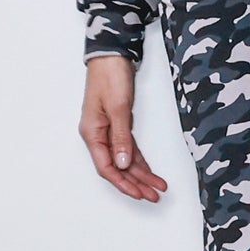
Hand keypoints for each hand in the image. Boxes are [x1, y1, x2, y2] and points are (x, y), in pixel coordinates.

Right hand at [78, 54, 168, 202]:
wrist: (111, 54)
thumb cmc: (110, 76)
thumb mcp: (117, 107)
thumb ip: (121, 137)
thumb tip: (122, 164)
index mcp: (92, 133)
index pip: (107, 167)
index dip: (124, 183)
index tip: (140, 193)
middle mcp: (98, 135)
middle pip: (117, 167)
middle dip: (136, 183)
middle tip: (154, 195)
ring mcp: (107, 130)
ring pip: (124, 159)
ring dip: (140, 174)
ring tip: (157, 187)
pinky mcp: (117, 123)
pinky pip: (128, 148)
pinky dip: (139, 160)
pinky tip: (149, 170)